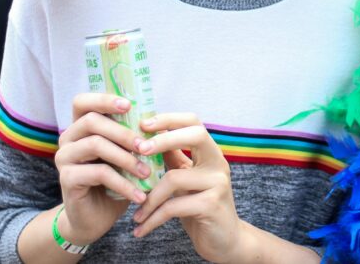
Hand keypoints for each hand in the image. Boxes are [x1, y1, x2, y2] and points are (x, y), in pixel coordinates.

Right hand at [53, 93, 149, 245]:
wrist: (96, 217)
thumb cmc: (115, 180)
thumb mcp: (126, 155)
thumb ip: (134, 136)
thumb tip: (159, 121)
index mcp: (81, 126)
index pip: (83, 102)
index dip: (104, 99)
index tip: (129, 105)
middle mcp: (68, 138)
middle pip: (91, 121)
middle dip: (124, 132)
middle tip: (146, 147)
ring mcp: (64, 157)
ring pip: (95, 144)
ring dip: (126, 158)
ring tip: (147, 173)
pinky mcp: (66, 179)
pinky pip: (98, 173)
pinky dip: (123, 184)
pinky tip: (138, 195)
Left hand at [132, 113, 251, 262]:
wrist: (225, 241)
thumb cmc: (199, 207)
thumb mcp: (185, 180)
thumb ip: (172, 159)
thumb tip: (146, 137)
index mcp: (210, 153)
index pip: (194, 122)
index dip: (169, 118)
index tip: (143, 123)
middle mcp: (218, 163)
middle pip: (194, 135)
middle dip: (163, 139)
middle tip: (138, 150)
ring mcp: (218, 183)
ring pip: (174, 178)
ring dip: (148, 198)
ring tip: (135, 214)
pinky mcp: (211, 205)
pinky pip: (173, 207)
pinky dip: (152, 218)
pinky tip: (141, 228)